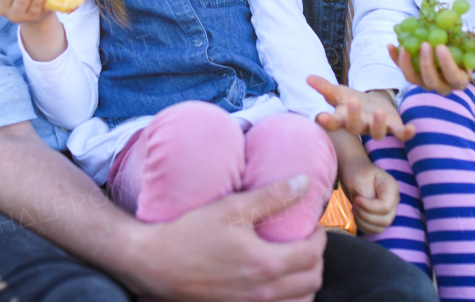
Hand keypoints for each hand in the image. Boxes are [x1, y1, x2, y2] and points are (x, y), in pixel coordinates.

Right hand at [134, 176, 326, 301]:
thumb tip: (305, 184)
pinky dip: (289, 298)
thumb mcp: (231, 208)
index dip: (319, 237)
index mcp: (264, 264)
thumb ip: (272, 196)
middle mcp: (262, 292)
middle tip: (305, 242)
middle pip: (312, 281)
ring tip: (294, 262)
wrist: (155, 264)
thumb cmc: (190, 233)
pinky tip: (278, 282)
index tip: (311, 226)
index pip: (313, 254)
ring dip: (305, 282)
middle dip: (315, 259)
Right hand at [307, 76, 414, 140]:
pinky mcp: (394, 128)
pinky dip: (407, 133)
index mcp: (345, 118)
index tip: (321, 117)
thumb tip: (308, 77)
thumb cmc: (352, 100)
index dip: (327, 121)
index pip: (334, 122)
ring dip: (378, 124)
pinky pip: (401, 134)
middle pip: (355, 128)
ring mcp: (377, 129)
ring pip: (377, 134)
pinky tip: (412, 127)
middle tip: (352, 102)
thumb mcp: (339, 92)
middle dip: (354, 116)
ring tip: (379, 112)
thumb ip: (324, 87)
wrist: (374, 105)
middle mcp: (360, 127)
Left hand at [339, 158, 398, 235]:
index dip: (369, 207)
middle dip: (365, 216)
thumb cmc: (356, 172)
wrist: (353, 170)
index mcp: (391, 187)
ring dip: (363, 222)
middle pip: (385, 220)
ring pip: (381, 227)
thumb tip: (370, 212)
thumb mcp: (359, 180)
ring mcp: (389, 209)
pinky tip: (357, 215)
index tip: (357, 199)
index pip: (385, 207)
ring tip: (354, 209)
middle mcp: (393, 200)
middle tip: (354, 205)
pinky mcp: (381, 216)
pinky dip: (363, 226)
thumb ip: (367, 196)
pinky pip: (375, 229)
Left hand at [388, 34, 474, 94]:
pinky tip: (390, 45)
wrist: (455, 57)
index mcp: (458, 81)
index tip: (440, 46)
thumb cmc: (467, 53)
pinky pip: (402, 69)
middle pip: (430, 81)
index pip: (452, 77)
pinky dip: (395, 59)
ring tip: (404, 46)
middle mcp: (440, 86)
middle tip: (424, 44)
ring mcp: (424, 82)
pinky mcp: (413, 75)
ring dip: (406, 63)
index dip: (446, 64)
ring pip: (412, 78)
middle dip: (426, 63)